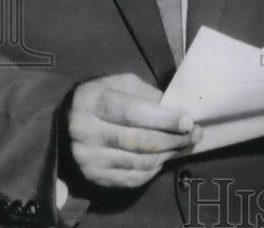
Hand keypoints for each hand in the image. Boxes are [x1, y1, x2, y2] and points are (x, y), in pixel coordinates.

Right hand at [64, 73, 200, 187]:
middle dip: (173, 139)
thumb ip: (148, 95)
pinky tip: (164, 158)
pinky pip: (131, 178)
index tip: (188, 121)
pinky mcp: (93, 176)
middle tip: (195, 135)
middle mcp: (85, 132)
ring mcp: (87, 158)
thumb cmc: (103, 97)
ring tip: (185, 145)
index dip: (164, 119)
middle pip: (139, 141)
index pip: (133, 113)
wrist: (68, 121)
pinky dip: (153, 170)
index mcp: (92, 102)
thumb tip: (178, 110)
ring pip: (138, 161)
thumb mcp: (122, 84)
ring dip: (168, 155)